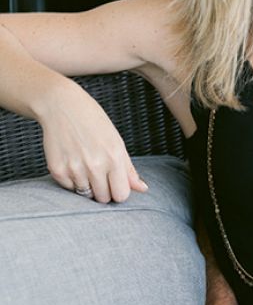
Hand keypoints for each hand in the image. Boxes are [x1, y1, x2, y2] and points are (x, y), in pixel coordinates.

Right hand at [40, 81, 146, 202]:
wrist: (62, 106)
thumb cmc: (94, 123)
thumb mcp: (117, 142)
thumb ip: (129, 169)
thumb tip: (143, 189)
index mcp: (114, 158)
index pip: (121, 195)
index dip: (118, 191)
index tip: (115, 184)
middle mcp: (94, 165)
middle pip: (103, 198)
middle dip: (103, 191)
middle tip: (99, 174)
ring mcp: (74, 168)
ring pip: (85, 194)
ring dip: (87, 185)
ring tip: (85, 165)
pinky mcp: (57, 169)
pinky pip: (68, 187)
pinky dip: (71, 180)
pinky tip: (72, 162)